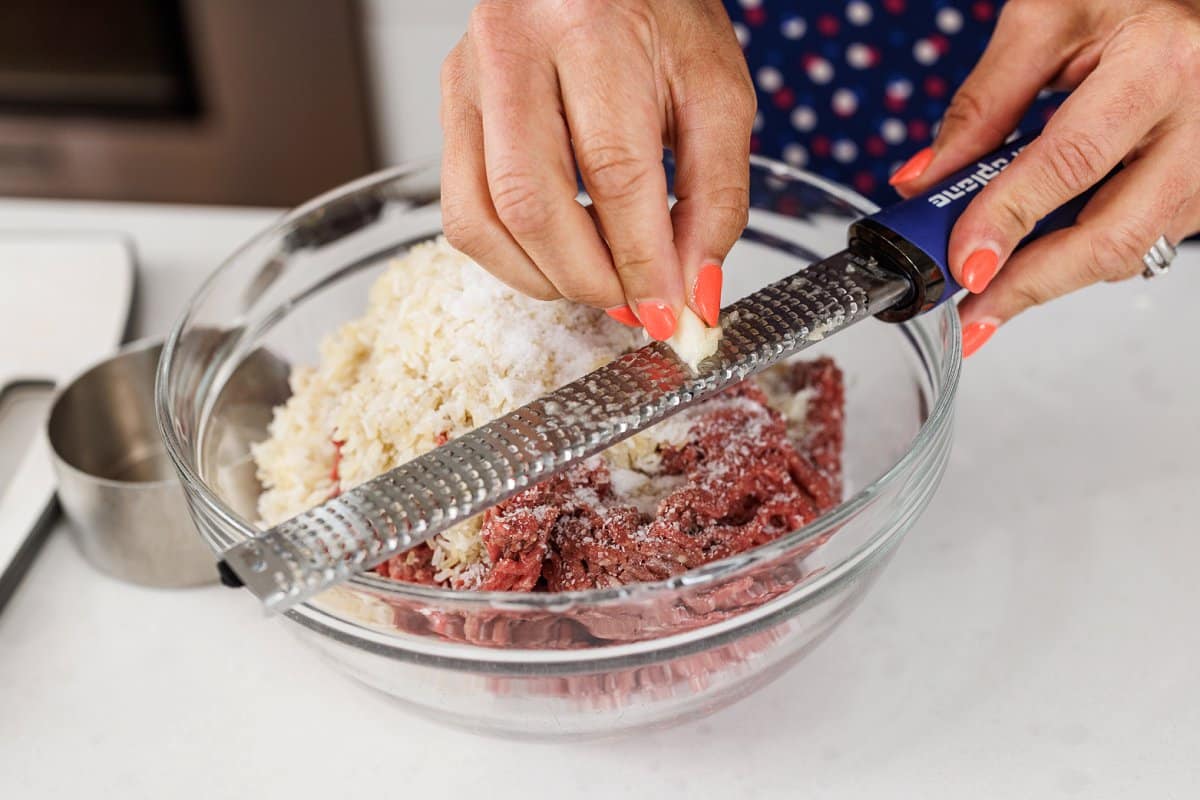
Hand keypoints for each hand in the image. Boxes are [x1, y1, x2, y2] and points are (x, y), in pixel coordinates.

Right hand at [439, 0, 753, 339]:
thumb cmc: (661, 17)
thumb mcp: (716, 94)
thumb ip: (715, 195)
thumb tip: (693, 289)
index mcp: (591, 28)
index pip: (613, 171)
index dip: (641, 259)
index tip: (669, 310)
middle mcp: (512, 48)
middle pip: (531, 202)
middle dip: (590, 279)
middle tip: (636, 305)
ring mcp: (468, 78)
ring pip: (481, 218)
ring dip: (545, 277)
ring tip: (601, 282)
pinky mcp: (450, 106)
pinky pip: (461, 211)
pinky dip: (511, 256)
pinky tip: (559, 253)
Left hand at [890, 0, 1199, 355]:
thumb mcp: (1047, 20)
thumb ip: (982, 103)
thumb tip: (923, 179)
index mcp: (1160, 65)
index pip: (1069, 163)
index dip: (1008, 220)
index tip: (962, 264)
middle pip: (1110, 235)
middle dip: (1028, 285)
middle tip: (969, 316)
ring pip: (1128, 249)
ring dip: (1051, 279)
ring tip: (989, 295)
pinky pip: (1143, 238)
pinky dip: (1082, 255)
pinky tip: (1039, 258)